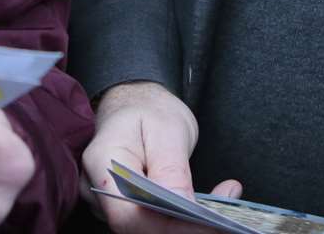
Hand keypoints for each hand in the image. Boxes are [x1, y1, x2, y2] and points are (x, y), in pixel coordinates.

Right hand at [84, 82, 241, 233]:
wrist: (135, 103)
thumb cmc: (149, 109)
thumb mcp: (167, 128)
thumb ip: (171, 168)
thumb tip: (182, 205)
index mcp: (103, 163)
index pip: (130, 214)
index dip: (169, 226)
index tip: (208, 223)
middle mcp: (98, 190)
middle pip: (138, 226)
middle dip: (183, 226)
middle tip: (225, 215)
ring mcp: (109, 202)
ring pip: (148, 226)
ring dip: (186, 223)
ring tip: (222, 201)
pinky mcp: (127, 207)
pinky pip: (153, 221)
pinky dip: (182, 218)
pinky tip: (208, 205)